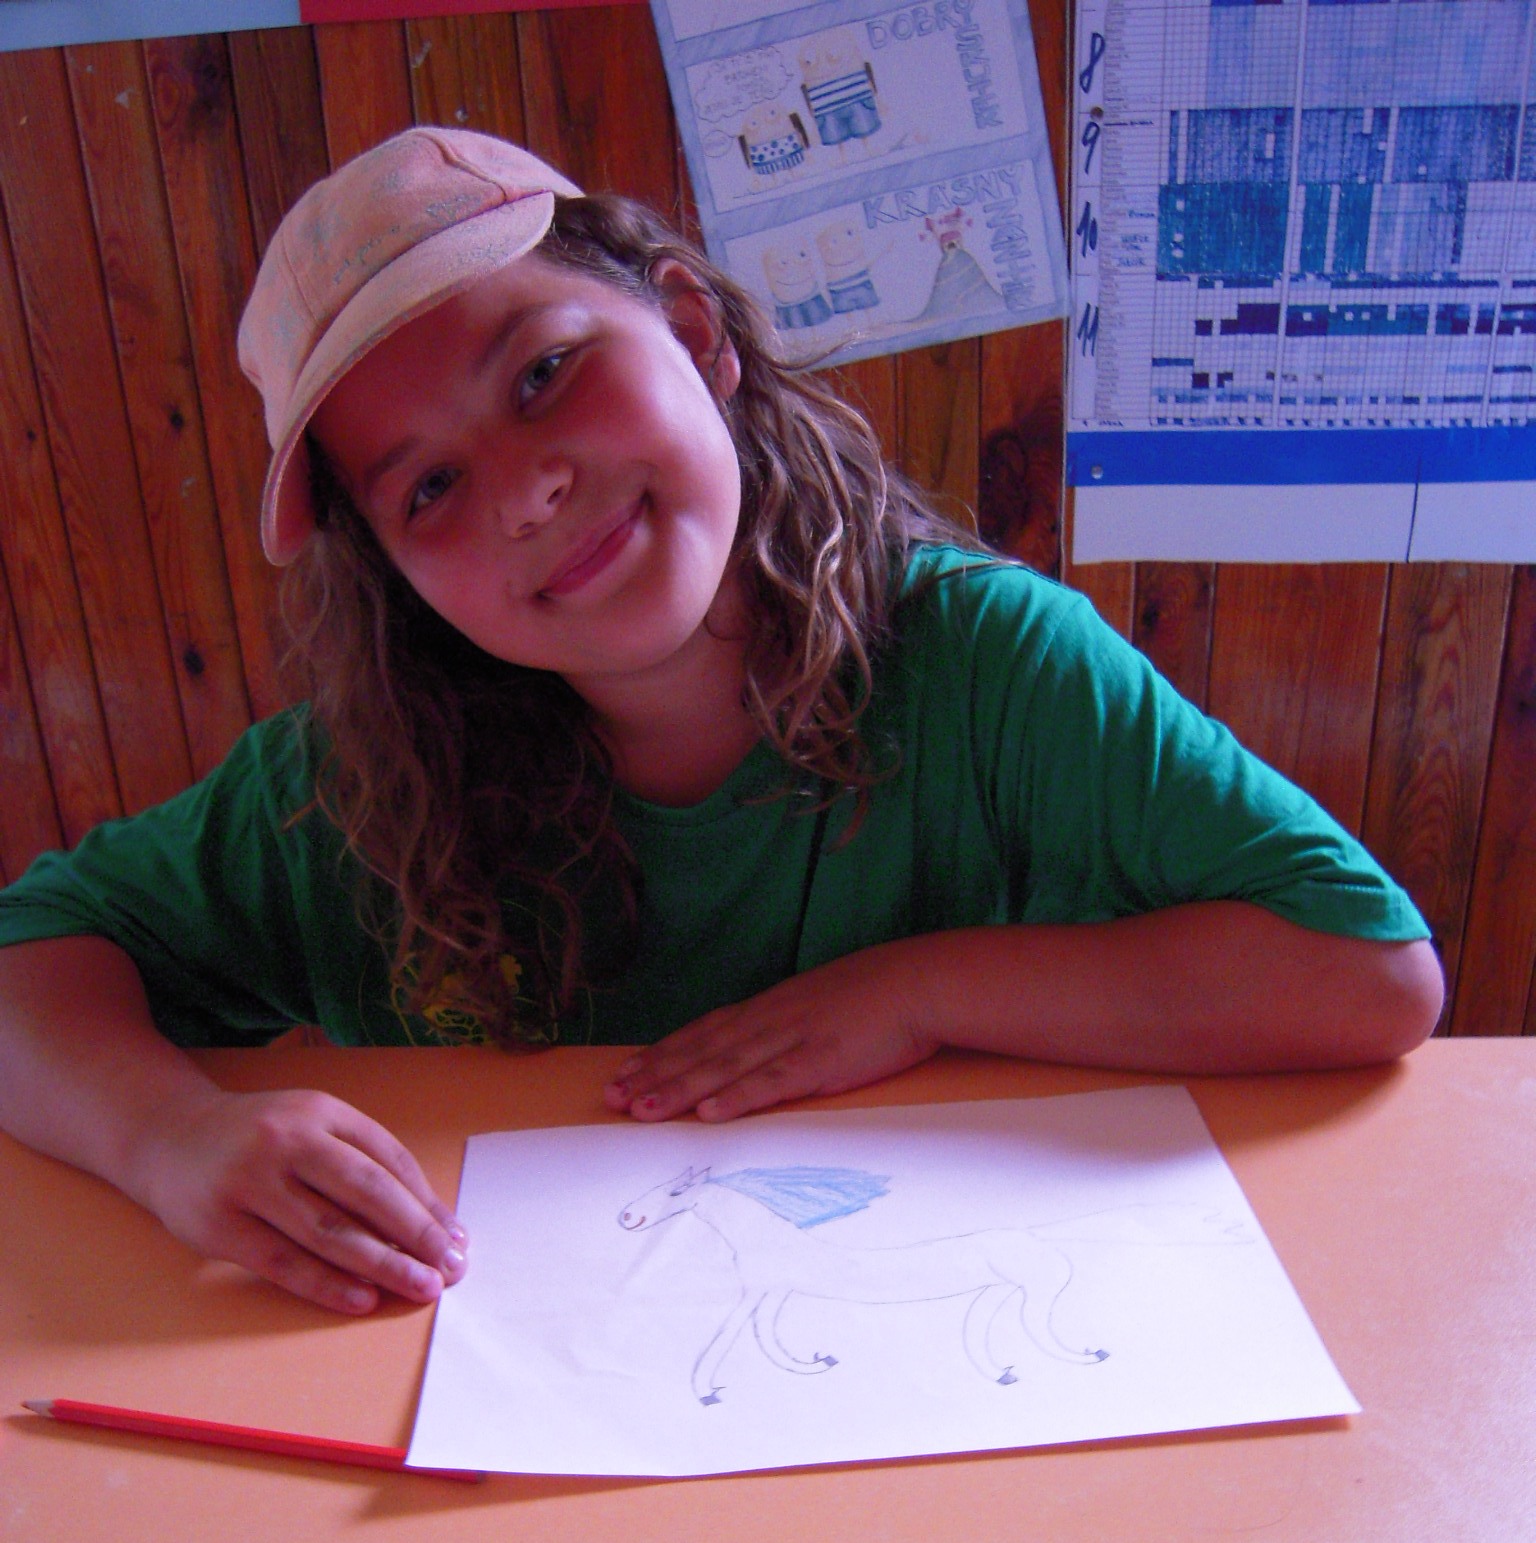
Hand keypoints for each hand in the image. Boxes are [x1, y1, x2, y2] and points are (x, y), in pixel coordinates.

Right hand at [126, 1086, 466, 1314]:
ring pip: (329, 1230)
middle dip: (415, 1234)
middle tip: (449, 1268)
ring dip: (382, 1264)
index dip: (427, 1202)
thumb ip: (364, 1161)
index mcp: (321, 1111)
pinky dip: (327, 1284)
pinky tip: (363, 1299)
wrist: (170, 1138)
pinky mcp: (220, 1225)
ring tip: (419, 1287)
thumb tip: (429, 1218)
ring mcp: (250, 1181)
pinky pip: (284, 1262)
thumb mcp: (314, 1126)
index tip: (456, 1238)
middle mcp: (287, 1139)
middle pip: (366, 1192)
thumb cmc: (262, 1139)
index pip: (389, 1159)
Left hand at [603, 943, 940, 1122]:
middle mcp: (769, 1020)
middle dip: (654, 1074)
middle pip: (701, 1050)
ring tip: (641, 1110)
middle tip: (611, 1097)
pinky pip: (772, 1082)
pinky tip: (709, 1113)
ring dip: (680, 1089)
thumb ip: (788, 1023)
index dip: (661, 1053)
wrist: (918, 981)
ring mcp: (792, 1039)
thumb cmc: (876, 995)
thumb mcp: (820, 1002)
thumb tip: (763, 1043)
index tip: (625, 1071)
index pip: (703, 1031)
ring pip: (724, 1067)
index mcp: (769, 1008)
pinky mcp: (820, 1061)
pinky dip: (737, 1097)